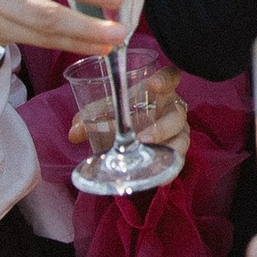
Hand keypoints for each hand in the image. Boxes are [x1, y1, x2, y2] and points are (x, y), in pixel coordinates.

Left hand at [69, 61, 189, 163]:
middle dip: (162, 127)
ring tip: (148, 157)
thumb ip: (90, 116)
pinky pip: (177, 161)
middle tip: (142, 138)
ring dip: (167, 150)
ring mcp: (179, 131)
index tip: (153, 85)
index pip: (171, 77)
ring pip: (182, 139)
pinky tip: (160, 180)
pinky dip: (169, 171)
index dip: (165, 79)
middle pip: (177, 114)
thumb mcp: (106, 110)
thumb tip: (74, 132)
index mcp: (161, 91)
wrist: (135, 129)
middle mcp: (173, 109)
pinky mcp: (176, 151)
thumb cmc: (124, 111)